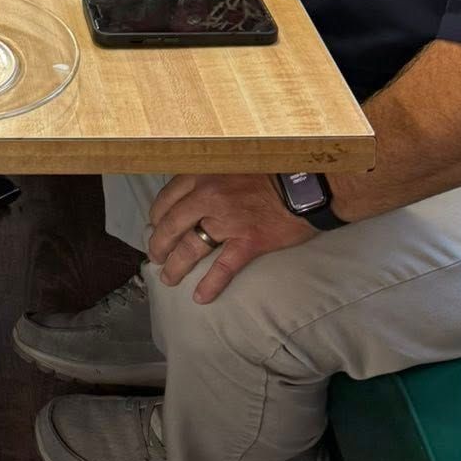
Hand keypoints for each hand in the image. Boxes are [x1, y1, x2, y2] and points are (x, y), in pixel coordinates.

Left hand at [147, 174, 315, 302]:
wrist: (305, 185)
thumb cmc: (269, 172)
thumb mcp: (230, 163)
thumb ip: (208, 178)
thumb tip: (188, 198)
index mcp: (203, 176)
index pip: (167, 199)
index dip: (157, 217)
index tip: (154, 227)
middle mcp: (209, 197)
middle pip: (172, 226)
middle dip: (159, 245)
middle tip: (155, 257)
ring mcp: (228, 221)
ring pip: (190, 248)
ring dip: (176, 266)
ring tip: (168, 279)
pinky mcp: (248, 242)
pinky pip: (223, 268)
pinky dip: (209, 285)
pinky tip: (200, 297)